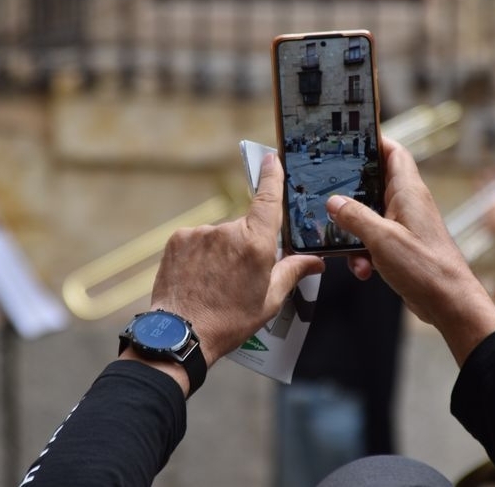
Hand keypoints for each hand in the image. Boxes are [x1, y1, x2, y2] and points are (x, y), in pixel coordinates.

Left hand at [148, 153, 323, 367]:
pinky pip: (197, 240)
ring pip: (219, 236)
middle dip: (246, 245)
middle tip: (239, 276)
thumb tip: (316, 261)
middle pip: (244, 227)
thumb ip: (293, 271)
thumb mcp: (270, 300)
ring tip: (215, 282)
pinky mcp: (179, 239)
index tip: (273, 159)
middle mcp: (228, 232)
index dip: (272, 176)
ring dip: (220, 252)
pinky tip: (199, 278)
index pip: (269, 199)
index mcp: (256, 244)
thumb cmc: (229, 321)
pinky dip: (200, 254)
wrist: (182, 333)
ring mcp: (200, 234)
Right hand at [325, 139, 494, 364]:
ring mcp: (406, 226)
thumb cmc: (428, 268)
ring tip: (351, 250)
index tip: (352, 139)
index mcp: (409, 192)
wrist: (449, 303)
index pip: (394, 153)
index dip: (374, 142)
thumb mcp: (382, 238)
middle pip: (374, 185)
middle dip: (352, 195)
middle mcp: (409, 205)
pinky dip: (365, 252)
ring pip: (370, 217)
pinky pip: (375, 240)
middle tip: (332, 196)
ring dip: (355, 233)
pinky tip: (364, 268)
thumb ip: (355, 217)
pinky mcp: (402, 246)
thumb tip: (334, 202)